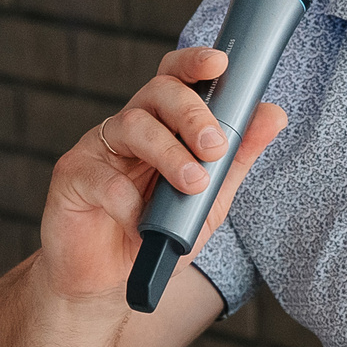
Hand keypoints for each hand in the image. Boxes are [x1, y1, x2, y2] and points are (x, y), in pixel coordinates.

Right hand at [35, 48, 286, 304]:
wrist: (108, 283)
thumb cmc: (156, 236)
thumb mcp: (208, 201)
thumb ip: (236, 160)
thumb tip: (274, 115)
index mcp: (162, 125)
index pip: (177, 78)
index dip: (195, 62)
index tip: (221, 63)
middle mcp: (129, 127)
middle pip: (158, 92)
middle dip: (191, 113)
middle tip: (214, 146)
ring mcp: (97, 148)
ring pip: (132, 126)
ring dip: (169, 153)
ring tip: (192, 184)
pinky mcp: (71, 176)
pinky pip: (101, 177)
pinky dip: (127, 200)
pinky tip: (140, 221)